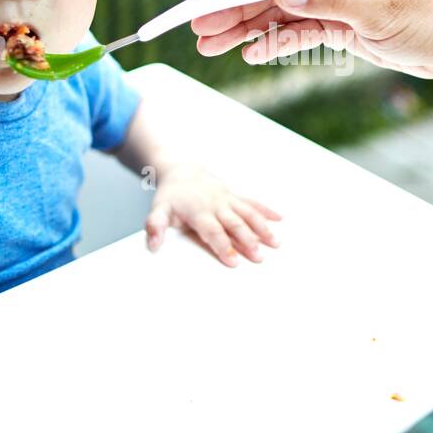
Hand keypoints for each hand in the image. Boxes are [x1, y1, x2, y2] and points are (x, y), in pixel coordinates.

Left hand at [144, 162, 281, 266]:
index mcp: (199, 212)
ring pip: (248, 213)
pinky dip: (266, 210)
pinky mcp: (234, 196)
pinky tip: (279, 219)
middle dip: (248, 241)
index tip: (233, 261)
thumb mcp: (158, 210)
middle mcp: (216, 205)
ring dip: (262, 228)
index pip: (213, 231)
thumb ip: (156, 227)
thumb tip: (153, 246)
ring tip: (275, 243)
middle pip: (235, 224)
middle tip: (259, 257)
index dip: (223, 246)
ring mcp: (228, 199)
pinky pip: (252, 203)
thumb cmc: (171, 196)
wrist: (181, 171)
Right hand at [192, 0, 432, 78]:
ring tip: (208, 45)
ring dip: (245, 26)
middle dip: (234, 3)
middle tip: (196, 26)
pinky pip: (297, 31)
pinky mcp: (340, 24)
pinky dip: (272, 42)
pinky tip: (247, 54)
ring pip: (279, 9)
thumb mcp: (383, 13)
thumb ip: (331, 1)